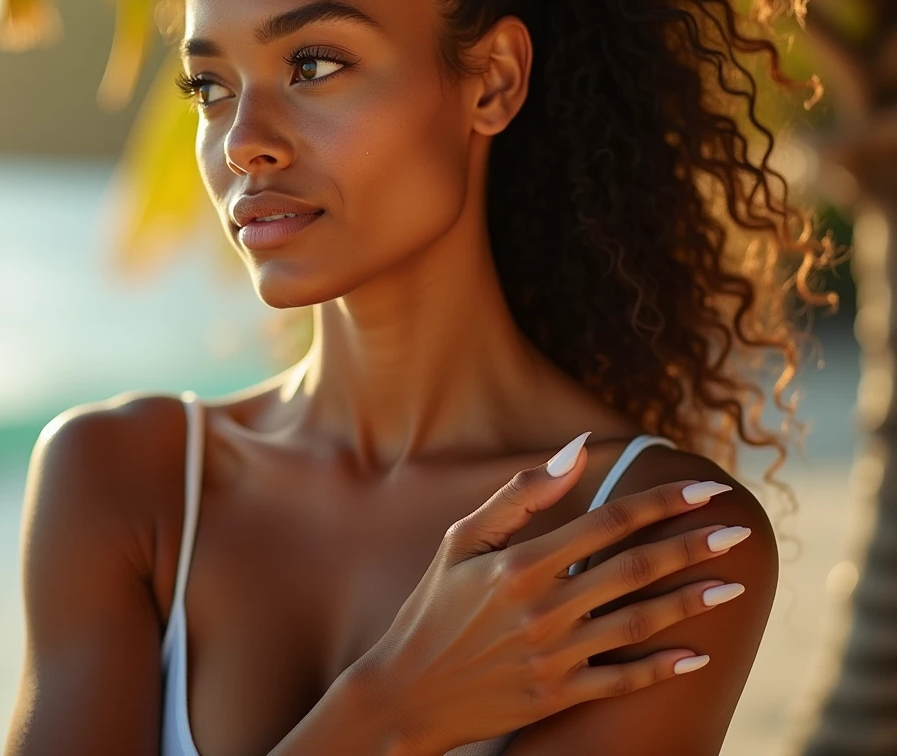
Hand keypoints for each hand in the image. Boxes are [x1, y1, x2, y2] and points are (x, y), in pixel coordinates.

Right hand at [354, 435, 748, 754]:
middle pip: (635, 569)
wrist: (407, 692)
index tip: (705, 490)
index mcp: (521, 563)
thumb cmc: (435, 606)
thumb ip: (521, 495)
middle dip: (693, 546)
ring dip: (692, 602)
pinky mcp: (558, 696)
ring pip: (640, 623)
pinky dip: (663, 667)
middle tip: (739, 531)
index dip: (662, 503)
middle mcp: (543, 608)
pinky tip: (699, 654)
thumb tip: (576, 450)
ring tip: (735, 584)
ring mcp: (554, 655)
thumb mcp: (462, 539)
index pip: (609, 522)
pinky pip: (623, 680)